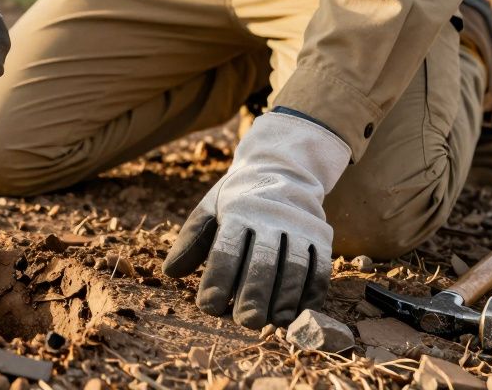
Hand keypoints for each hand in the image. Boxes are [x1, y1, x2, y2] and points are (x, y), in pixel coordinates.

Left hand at [161, 111, 350, 327]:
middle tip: (245, 320)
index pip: (226, 250)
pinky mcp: (321, 235)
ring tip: (272, 322)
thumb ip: (191, 240)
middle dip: (253, 295)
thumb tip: (171, 272)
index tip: (209, 306)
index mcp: (237, 211)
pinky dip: (311, 293)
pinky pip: (320, 268)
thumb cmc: (238, 199)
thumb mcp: (210, 208)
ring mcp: (299, 226)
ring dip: (284, 299)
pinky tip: (298, 311)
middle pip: (262, 262)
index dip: (217, 281)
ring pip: (294, 267)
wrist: (282, 170)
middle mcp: (269, 217)